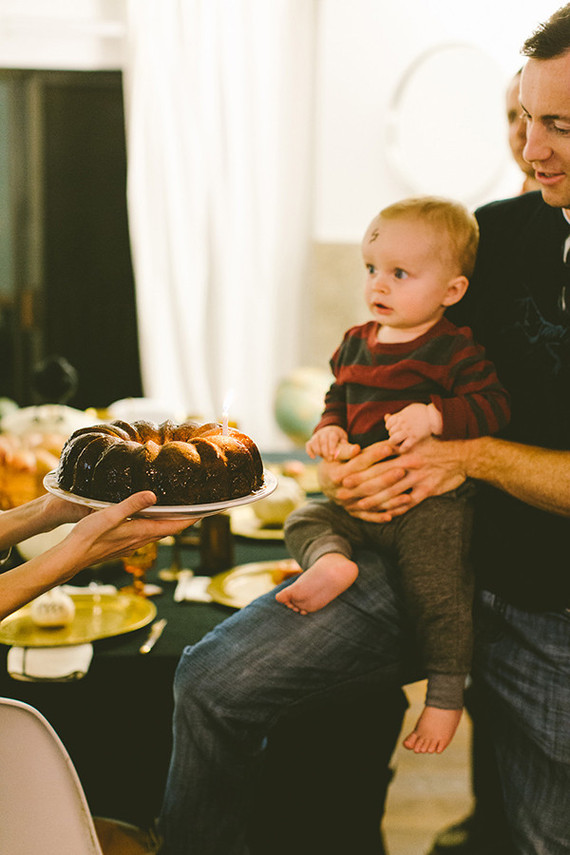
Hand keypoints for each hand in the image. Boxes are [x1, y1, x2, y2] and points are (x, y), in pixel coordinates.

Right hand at [56, 491, 194, 571]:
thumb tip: (153, 495)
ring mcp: (132, 544)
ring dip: (170, 523)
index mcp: (142, 532)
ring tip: (178, 511)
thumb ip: (132, 505)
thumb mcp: (110, 515)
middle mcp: (141, 540)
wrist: (73, 556)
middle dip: (184, 520)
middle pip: (170, 530)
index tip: (206, 512)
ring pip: (158, 532)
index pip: (174, 526)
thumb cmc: (90, 536)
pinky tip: (149, 519)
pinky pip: (146, 534)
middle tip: (197, 508)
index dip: (191, 519)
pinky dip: (155, 526)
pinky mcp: (124, 545)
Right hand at [306, 426, 351, 460]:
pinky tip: (313, 457)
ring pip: (315, 442)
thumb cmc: (339, 439)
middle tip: (329, 459)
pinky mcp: (311, 441)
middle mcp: (324, 433)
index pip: (332, 438)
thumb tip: (356, 450)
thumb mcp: (344, 440)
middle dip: (325, 451)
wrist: (329, 431)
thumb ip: (347, 445)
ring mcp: (316, 436)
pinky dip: (310, 451)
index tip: (332, 454)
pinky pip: (308, 445)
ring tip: (324, 458)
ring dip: (318, 451)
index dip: (332, 446)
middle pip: (323, 441)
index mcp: (333, 432)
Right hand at [318, 440, 409, 521]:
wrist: (325, 483)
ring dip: (390, 501)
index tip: (389, 448)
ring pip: (371, 503)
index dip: (373, 455)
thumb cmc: (336, 463)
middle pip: (367, 485)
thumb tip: (356, 449)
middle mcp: (342, 491)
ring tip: (408, 496)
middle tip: (403, 470)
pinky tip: (395, 515)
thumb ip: (346, 450)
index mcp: (337, 474)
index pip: (358, 464)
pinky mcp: (353, 513)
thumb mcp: (335, 454)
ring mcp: (348, 504)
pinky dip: (381, 517)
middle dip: (386, 478)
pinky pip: (369, 516)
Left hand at [350, 437, 466, 516]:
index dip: (357, 467)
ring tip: (358, 505)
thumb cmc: (437, 445)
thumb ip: (400, 432)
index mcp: (403, 450)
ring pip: (390, 492)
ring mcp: (417, 478)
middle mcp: (408, 463)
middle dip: (358, 486)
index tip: (343, 473)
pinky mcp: (427, 490)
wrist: (463, 455)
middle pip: (378, 477)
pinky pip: (408, 502)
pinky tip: (384, 514)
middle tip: (342, 492)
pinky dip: (396, 509)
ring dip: (372, 500)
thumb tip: (387, 418)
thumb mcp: (418, 435)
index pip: (375, 460)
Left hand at [385, 403, 441, 451]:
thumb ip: (397, 414)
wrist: (433, 416)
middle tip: (397, 437)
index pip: (388, 424)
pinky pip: (404, 447)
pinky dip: (402, 449)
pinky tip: (403, 448)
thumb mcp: (408, 409)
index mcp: (400, 416)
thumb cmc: (422, 412)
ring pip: (393, 440)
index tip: (394, 429)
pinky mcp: (414, 438)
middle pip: (390, 432)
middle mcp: (402, 424)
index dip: (389, 427)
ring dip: (394, 442)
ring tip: (398, 442)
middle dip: (392, 435)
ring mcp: (408, 431)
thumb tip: (386, 416)